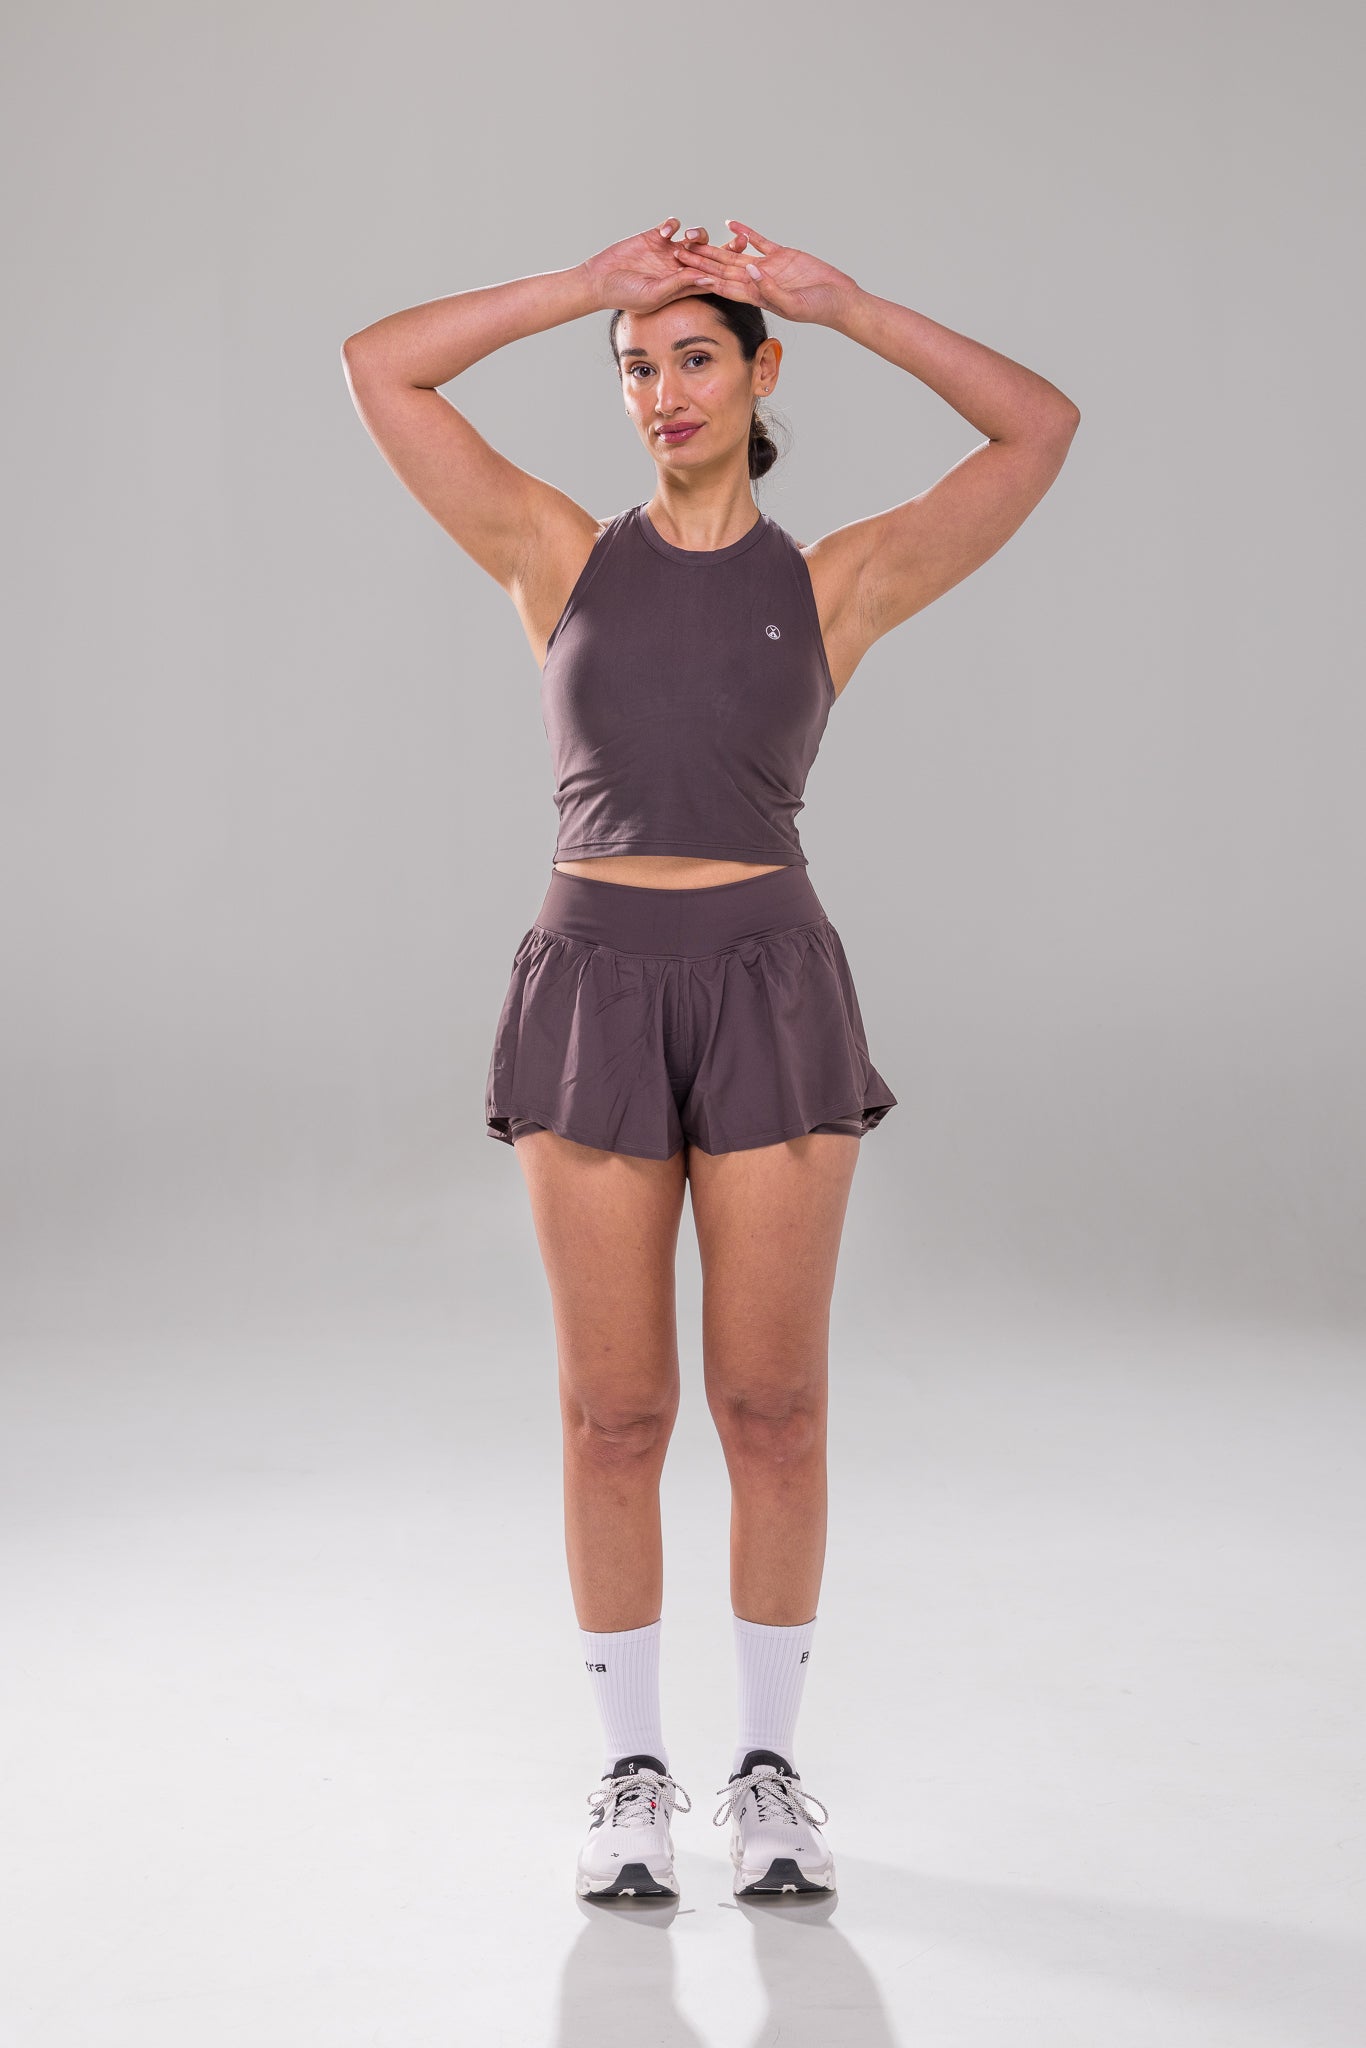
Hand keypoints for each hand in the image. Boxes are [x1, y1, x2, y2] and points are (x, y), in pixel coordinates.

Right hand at [579, 219, 740, 314]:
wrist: (600, 280)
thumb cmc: (625, 295)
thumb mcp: (654, 294)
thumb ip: (679, 285)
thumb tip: (707, 278)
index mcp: (682, 286)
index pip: (711, 278)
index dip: (728, 273)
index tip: (744, 267)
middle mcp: (679, 268)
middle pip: (710, 256)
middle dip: (726, 248)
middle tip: (741, 240)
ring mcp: (668, 251)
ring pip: (694, 239)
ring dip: (696, 236)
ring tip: (688, 238)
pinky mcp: (655, 236)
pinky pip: (673, 225)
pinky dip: (672, 225)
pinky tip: (666, 231)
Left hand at [671, 220, 859, 325]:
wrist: (838, 299)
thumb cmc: (817, 308)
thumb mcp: (792, 303)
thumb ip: (770, 288)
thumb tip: (750, 270)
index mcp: (756, 296)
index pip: (724, 286)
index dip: (704, 279)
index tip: (684, 273)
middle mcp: (757, 282)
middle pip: (722, 269)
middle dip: (700, 261)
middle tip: (677, 252)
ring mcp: (768, 267)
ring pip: (735, 255)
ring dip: (715, 247)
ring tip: (695, 238)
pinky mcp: (781, 255)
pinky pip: (758, 241)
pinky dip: (744, 233)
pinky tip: (728, 224)